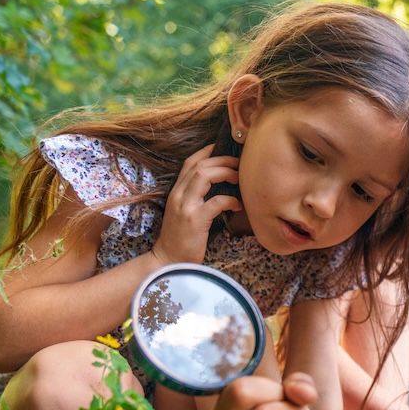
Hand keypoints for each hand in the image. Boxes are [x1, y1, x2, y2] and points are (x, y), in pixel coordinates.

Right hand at [153, 144, 240, 264]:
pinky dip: (230, 200)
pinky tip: (238, 205)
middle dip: (222, 159)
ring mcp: (185, 207)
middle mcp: (178, 195)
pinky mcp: (194, 220)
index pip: (190, 162)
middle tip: (239, 163)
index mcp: (177, 192)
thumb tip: (221, 187)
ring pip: (204, 176)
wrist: (169, 262)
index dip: (207, 152)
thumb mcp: (186, 213)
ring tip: (239, 178)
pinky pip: (216, 202)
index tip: (224, 148)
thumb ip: (198, 198)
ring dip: (225, 173)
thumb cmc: (182, 239)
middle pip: (199, 165)